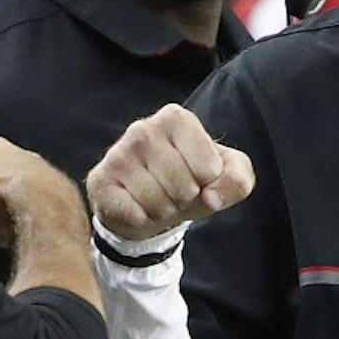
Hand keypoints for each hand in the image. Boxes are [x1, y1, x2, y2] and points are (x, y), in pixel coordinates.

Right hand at [87, 105, 253, 239]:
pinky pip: (134, 214)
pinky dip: (142, 220)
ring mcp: (117, 153)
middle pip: (184, 187)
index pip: (209, 168)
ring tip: (158, 200)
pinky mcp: (100, 180)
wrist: (148, 204)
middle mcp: (143, 129)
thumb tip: (209, 197)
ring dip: (164, 211)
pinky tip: (137, 207)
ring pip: (159, 203)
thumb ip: (238, 180)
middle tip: (176, 192)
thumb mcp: (227, 177)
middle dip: (186, 200)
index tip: (199, 177)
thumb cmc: (191, 182)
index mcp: (177, 118)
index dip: (209, 183)